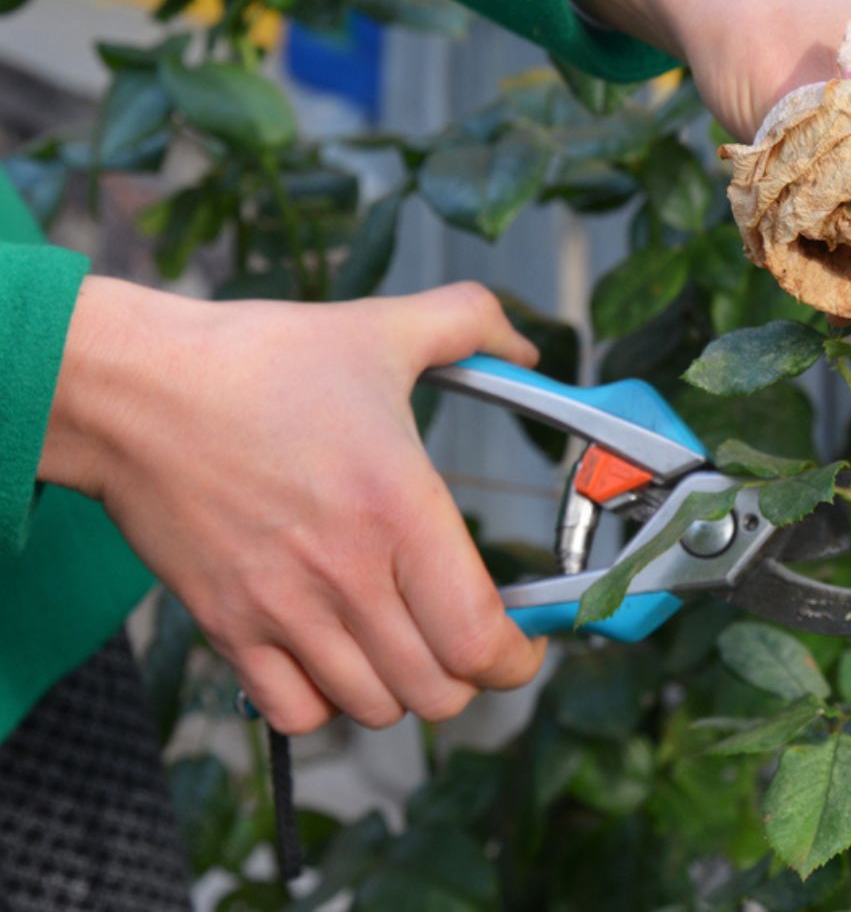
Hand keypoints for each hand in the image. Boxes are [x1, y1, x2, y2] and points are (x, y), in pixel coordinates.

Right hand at [40, 278, 547, 734]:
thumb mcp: (381, 327)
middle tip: (462, 638)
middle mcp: (346, 573)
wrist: (133, 388)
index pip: (479, 638)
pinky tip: (332, 656)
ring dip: (400, 688)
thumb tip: (528, 347)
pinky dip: (325, 702)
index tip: (521, 644)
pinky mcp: (228, 627)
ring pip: (374, 710)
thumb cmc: (257, 360)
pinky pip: (295, 715)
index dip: (515, 658)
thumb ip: (471, 324)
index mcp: (400, 509)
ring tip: (399, 642)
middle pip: (437, 693)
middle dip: (467, 676)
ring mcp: (282, 609)